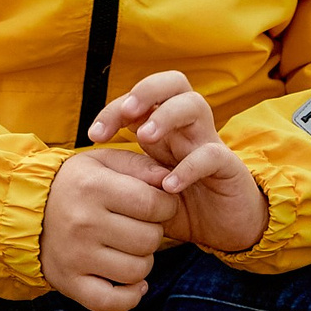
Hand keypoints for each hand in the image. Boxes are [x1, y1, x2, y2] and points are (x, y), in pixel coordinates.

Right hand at [40, 148, 179, 310]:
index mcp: (93, 186)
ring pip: (137, 271)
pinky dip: (129, 297)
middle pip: (149, 239)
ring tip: (129, 248)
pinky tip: (133, 284)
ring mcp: (75, 256)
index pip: (153, 204)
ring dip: (142, 261)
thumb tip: (171, 181)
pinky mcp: (69, 282)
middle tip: (139, 226)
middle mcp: (83, 222)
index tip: (158, 206)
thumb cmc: (74, 183)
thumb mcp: (102, 161)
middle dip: (153, 232)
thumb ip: (140, 165)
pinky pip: (111, 302)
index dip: (166, 206)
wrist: (23, 209)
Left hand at [85, 71, 268, 255]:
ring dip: (166, 116)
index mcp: (165, 128)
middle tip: (127, 114)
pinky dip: (188, 167)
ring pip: (195, 105)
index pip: (140, 98)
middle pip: (174, 82)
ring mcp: (209, 143)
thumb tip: (82, 170)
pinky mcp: (229, 167)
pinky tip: (169, 185)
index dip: (114, 108)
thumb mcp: (144, 188)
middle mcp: (187, 128)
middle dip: (147, 90)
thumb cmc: (181, 204)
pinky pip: (211, 155)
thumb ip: (122, 175)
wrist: (226, 228)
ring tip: (145, 137)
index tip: (94, 135)